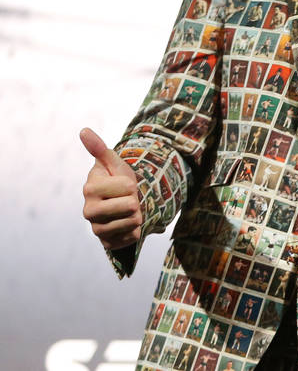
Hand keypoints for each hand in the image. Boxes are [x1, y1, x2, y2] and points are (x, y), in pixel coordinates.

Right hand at [81, 127, 143, 249]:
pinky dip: (136, 230)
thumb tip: (84, 130)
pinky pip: (133, 237)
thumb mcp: (114, 164)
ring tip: (127, 211)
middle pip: (130, 206)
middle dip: (136, 200)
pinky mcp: (107, 243)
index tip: (123, 185)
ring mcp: (96, 229)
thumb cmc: (117, 181)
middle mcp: (88, 211)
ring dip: (137, 215)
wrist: (122, 206)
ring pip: (133, 221)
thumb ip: (100, 148)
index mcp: (90, 189)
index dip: (131, 184)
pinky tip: (126, 225)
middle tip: (127, 199)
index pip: (127, 187)